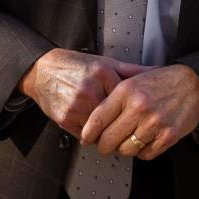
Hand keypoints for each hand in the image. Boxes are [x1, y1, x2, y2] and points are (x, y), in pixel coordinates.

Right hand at [18, 49, 142, 136]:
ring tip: (106, 126)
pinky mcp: (65, 118)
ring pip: (101, 130)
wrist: (42, 70)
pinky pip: (84, 135)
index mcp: (103, 74)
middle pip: (115, 118)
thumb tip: (156, 70)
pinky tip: (89, 126)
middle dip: (120, 124)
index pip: (127, 101)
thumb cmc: (74, 66)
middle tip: (123, 126)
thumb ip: (131, 70)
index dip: (131, 109)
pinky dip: (89, 134)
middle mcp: (90, 90)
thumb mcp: (104, 62)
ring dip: (104, 132)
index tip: (134, 114)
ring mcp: (77, 105)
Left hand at [79, 64, 198, 159]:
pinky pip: (146, 154)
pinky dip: (142, 152)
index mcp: (126, 91)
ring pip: (126, 150)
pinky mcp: (168, 136)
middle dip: (103, 147)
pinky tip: (143, 142)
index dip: (88, 133)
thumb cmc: (162, 81)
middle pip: (109, 140)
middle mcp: (138, 107)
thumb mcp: (133, 80)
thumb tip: (94, 119)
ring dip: (123, 150)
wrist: (193, 84)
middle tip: (104, 146)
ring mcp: (153, 123)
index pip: (97, 119)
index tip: (86, 138)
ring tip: (126, 142)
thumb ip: (114, 98)